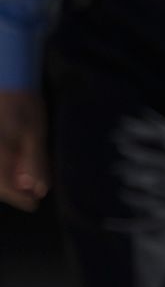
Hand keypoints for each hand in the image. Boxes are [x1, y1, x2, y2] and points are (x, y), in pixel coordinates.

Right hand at [0, 90, 47, 210]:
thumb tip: (39, 190)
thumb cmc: (23, 105)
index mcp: (0, 154)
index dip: (20, 199)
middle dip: (15, 189)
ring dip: (10, 178)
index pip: (5, 187)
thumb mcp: (34, 134)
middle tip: (35, 189)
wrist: (7, 82)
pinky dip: (7, 168)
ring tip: (30, 176)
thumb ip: (36, 162)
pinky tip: (20, 163)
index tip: (34, 204)